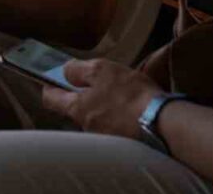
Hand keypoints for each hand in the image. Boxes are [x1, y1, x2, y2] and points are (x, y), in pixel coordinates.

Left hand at [42, 58, 162, 139]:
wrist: (163, 123)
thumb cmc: (129, 94)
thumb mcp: (101, 70)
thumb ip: (78, 70)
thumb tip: (65, 71)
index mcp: (77, 109)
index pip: (51, 100)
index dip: (49, 87)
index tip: (51, 79)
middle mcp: (87, 127)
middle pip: (75, 108)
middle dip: (82, 95)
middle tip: (96, 81)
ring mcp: (105, 137)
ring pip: (97, 117)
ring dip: (104, 105)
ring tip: (120, 92)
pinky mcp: (124, 142)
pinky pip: (115, 125)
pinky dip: (120, 114)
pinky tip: (132, 106)